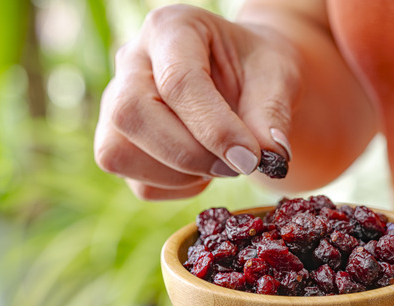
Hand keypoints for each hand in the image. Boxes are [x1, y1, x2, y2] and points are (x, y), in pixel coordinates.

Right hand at [94, 4, 299, 199]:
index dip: (214, 128)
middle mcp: (131, 61)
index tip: (251, 158)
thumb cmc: (257, 69)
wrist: (246, 79)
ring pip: (119, 153)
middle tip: (236, 165)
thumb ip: (272, 113)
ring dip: (179, 175)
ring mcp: (115, 103)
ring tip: (222, 163)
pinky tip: (205, 170)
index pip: (177, 80)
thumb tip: (270, 157)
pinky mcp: (117, 143)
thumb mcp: (277, 76)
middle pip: (130, 114)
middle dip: (187, 154)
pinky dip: (178, 188)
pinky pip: (139, 183)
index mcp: (170, 28)